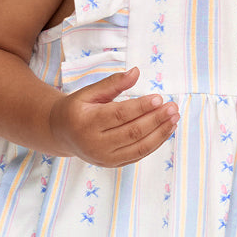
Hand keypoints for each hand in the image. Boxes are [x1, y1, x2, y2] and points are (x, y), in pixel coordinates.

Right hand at [49, 66, 178, 166]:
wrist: (62, 134)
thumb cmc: (77, 109)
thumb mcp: (88, 92)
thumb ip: (112, 83)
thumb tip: (136, 72)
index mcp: (86, 122)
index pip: (120, 115)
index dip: (141, 107)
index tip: (159, 98)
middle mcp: (95, 144)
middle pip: (132, 132)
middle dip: (156, 120)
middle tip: (173, 108)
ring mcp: (104, 157)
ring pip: (139, 147)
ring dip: (160, 133)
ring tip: (174, 118)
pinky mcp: (113, 164)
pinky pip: (138, 155)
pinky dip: (155, 143)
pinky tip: (166, 130)